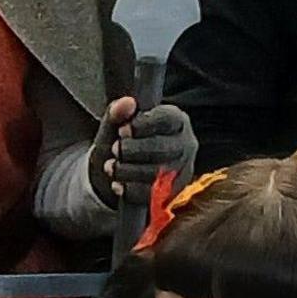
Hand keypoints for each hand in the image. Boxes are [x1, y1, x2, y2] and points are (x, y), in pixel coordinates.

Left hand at [92, 95, 197, 209]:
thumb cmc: (124, 141)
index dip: (142, 125)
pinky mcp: (173, 193)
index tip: (122, 130)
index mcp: (176, 120)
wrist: (123, 172)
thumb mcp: (116, 125)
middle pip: (162, 148)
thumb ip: (117, 112)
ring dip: (127, 171)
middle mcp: (185, 144)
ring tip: (111, 166)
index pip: (166, 119)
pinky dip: (129, 190)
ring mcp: (182, 170)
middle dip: (132, 150)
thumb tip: (126, 103)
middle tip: (115, 149)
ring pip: (156, 173)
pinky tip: (117, 184)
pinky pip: (152, 195)